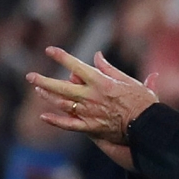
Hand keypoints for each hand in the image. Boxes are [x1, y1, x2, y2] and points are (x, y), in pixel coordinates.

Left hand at [25, 47, 158, 145]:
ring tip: (38, 90)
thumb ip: (109, 68)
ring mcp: (89, 113)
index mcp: (100, 82)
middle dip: (43, 80)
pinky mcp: (90, 128)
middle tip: (30, 76)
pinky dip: (55, 121)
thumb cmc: (142, 101)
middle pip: (61, 87)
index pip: (76, 65)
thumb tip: (97, 56)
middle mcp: (91, 96)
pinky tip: (43, 116)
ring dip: (48, 96)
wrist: (148, 126)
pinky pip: (69, 125)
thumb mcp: (128, 80)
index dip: (61, 57)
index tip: (49, 50)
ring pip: (62, 104)